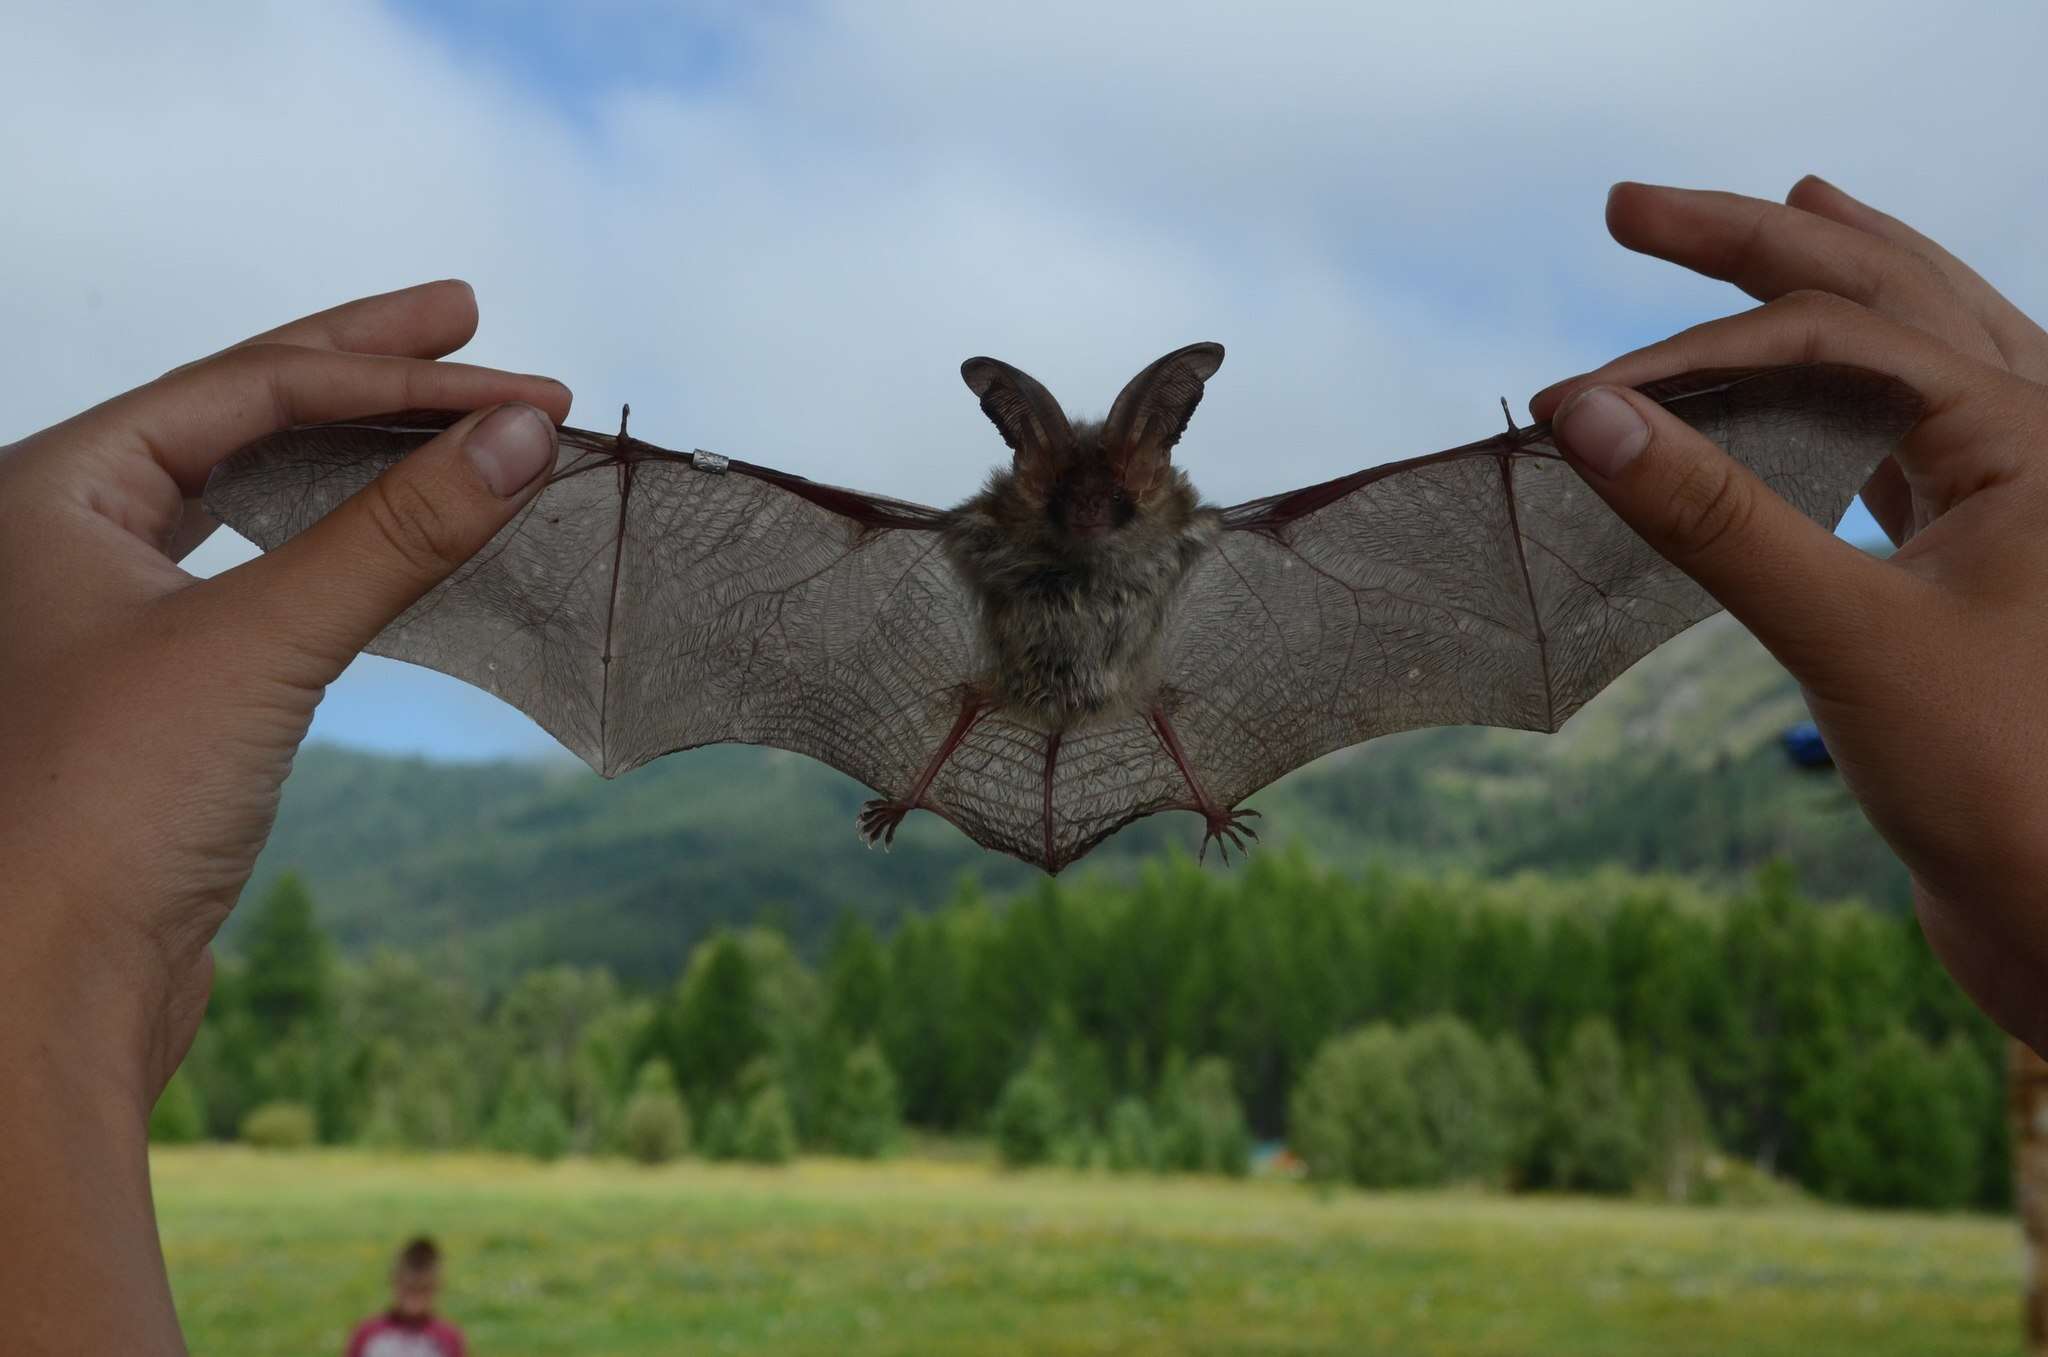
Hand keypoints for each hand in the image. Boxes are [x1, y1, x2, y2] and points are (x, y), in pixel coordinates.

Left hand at [0, 281, 570, 1352]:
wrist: (39, 993)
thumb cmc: (100, 813)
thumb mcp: (261, 646)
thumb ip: (396, 529)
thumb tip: (523, 431)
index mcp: (51, 487)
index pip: (250, 387)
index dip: (393, 369)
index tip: (519, 376)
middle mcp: (64, 529)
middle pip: (240, 410)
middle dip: (361, 367)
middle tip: (467, 320)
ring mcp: (104, 605)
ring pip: (249, 486)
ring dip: (355, 449)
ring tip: (441, 408)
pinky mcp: (151, 683)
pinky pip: (260, 567)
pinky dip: (339, 536)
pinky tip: (386, 528)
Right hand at [1532, 178, 2047, 1050]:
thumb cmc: (2004, 783)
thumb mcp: (1847, 635)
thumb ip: (1713, 517)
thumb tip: (1584, 416)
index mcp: (2032, 429)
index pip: (1834, 334)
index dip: (1690, 349)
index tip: (1568, 393)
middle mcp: (2038, 435)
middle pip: (1887, 292)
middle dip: (1759, 240)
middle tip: (1631, 211)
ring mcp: (2015, 494)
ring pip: (1915, 347)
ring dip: (1831, 285)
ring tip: (1777, 209)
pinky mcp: (1984, 557)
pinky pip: (1908, 434)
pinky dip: (1842, 392)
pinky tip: (1810, 381)